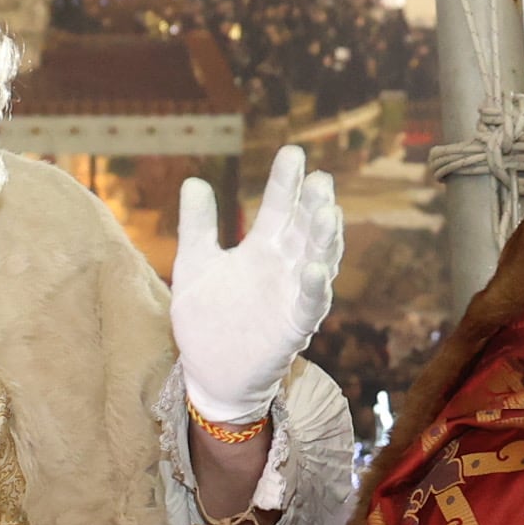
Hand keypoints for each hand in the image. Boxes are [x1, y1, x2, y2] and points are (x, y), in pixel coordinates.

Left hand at [172, 144, 344, 423]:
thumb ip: (197, 226)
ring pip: (317, 262)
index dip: (286, 182)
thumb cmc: (206, 318)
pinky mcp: (293, 328)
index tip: (294, 152)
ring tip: (329, 213)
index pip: (279, 208)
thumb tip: (194, 180)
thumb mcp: (194, 265)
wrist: (209, 372)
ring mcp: (291, 296)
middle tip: (321, 178)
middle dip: (314, 205)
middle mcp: (283, 268)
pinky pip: (309, 306)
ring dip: (325, 240)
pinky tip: (315, 270)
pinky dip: (314, 289)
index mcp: (261, 249)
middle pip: (305, 230)